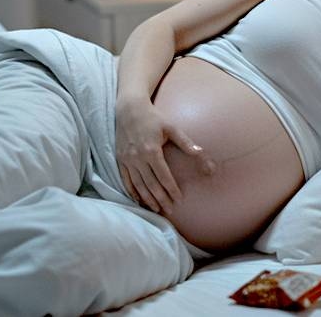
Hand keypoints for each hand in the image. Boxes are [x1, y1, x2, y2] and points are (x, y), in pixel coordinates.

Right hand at [114, 98, 214, 213]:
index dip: (171, 189)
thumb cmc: (153, 118)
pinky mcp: (121, 160)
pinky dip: (133, 192)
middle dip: (161, 198)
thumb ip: (185, 142)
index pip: (163, 176)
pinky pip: (126, 180)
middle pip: (151, 184)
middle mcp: (138, 158)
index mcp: (151, 150)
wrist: (129, 110)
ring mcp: (128, 160)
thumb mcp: (171, 127)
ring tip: (157, 209)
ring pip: (138, 185)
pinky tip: (139, 200)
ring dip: (148, 198)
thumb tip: (200, 151)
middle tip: (170, 209)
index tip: (179, 199)